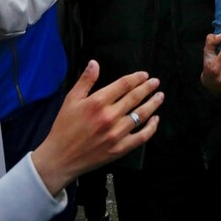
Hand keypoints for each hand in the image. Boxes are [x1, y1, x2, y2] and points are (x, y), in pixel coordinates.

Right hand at [31, 61, 162, 195]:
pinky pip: (141, 137)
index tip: (145, 75)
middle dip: (148, 88)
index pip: (124, 85)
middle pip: (135, 97)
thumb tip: (94, 63)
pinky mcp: (120, 149)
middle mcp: (109, 116)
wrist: (60, 158)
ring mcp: (116, 134)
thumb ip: (85, 80)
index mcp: (98, 102)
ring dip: (153, 104)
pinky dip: (151, 127)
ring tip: (160, 96)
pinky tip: (155, 119)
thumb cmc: (64, 127)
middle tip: (156, 82)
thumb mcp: (71, 100)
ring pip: (141, 115)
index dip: (137, 78)